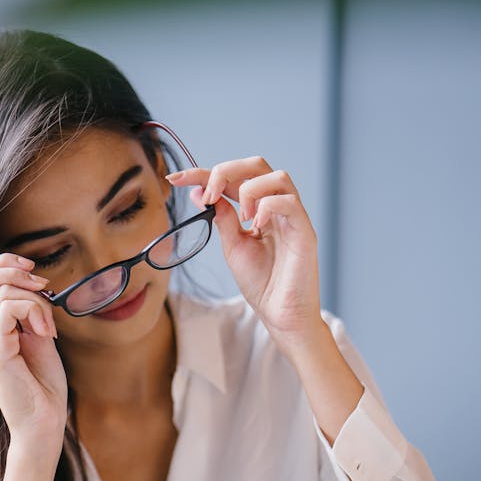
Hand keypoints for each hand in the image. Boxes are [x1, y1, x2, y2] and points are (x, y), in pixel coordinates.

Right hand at [0, 253, 67, 455]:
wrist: (44, 424)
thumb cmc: (44, 387)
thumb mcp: (40, 338)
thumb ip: (32, 312)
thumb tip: (35, 283)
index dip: (5, 265)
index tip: (35, 273)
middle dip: (12, 268)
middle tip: (42, 284)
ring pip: (3, 291)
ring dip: (37, 300)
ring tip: (49, 328)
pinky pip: (9, 308)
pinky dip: (35, 311)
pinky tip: (46, 334)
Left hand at [167, 157, 322, 344]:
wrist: (281, 315)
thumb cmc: (262, 283)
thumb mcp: (233, 245)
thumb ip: (222, 217)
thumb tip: (199, 192)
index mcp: (259, 209)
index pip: (233, 179)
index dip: (203, 174)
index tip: (175, 179)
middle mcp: (277, 207)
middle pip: (257, 165)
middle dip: (227, 171)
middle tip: (208, 192)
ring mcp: (293, 218)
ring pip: (278, 177)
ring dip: (249, 189)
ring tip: (241, 216)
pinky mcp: (305, 232)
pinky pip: (289, 202)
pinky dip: (267, 206)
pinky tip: (255, 224)